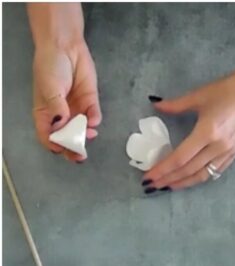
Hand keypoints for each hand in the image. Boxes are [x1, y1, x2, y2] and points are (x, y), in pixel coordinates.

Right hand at [33, 41, 100, 161]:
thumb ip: (56, 109)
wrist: (66, 47)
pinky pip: (94, 116)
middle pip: (68, 139)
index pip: (48, 136)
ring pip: (83, 131)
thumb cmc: (50, 66)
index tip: (62, 149)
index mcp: (46, 114)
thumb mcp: (49, 89)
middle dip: (74, 149)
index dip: (55, 145)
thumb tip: (62, 125)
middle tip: (80, 155)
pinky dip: (94, 121)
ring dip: (86, 136)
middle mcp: (62, 116)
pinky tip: (93, 121)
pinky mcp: (90, 103)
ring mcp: (77, 110)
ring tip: (89, 134)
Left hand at [142, 69, 234, 190]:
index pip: (180, 158)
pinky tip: (191, 179)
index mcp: (207, 133)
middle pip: (189, 170)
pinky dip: (201, 177)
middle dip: (169, 179)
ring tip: (169, 186)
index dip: (163, 169)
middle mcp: (218, 148)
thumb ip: (176, 105)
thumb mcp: (200, 95)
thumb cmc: (229, 89)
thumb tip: (156, 106)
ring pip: (202, 175)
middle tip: (152, 185)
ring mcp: (228, 153)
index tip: (149, 176)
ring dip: (184, 183)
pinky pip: (215, 171)